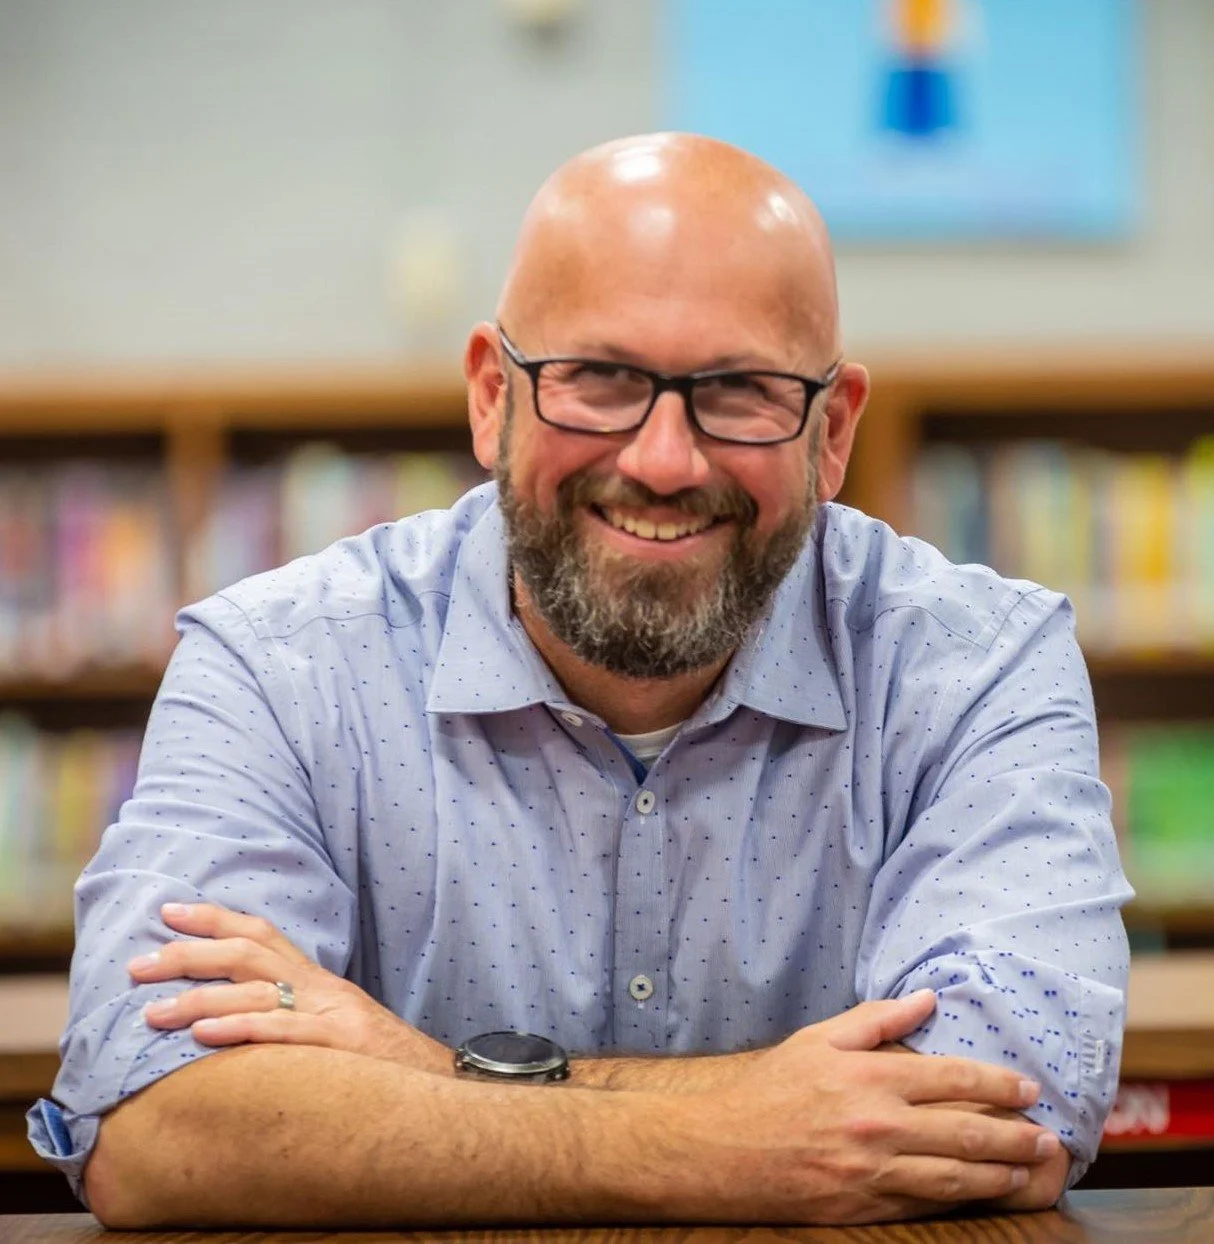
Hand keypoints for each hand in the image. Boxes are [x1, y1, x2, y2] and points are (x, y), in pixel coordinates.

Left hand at [128, 902, 448, 1073]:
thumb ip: (292, 1016)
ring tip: (152, 1012)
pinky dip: (240, 1027)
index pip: (262, 934)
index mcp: (318, 981)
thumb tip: (235, 1016)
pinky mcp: (340, 1045)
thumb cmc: (379, 1065)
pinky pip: (283, 1032)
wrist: (439, 1085)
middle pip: (249, 954)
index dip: (213, 919)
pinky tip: (203, 1034)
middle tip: (137, 966)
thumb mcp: (333, 1030)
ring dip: (198, 998)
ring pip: (259, 990)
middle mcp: (322, 988)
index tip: (167, 913)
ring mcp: (333, 1013)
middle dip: (189, 955)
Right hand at [684, 990, 1063, 1224]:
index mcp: (869, 1076)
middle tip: (1048, 1135)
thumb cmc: (771, 1089)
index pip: (952, 1078)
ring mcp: (874, 1170)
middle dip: (1016, 1134)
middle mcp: (879, 1124)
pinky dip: (963, 1200)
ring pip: (957, 1175)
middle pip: (967, 1131)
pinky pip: (927, 1204)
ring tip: (1030, 1168)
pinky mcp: (865, 1206)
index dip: (998, 1084)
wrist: (722, 1148)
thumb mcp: (818, 1039)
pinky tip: (985, 1193)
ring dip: (1002, 1173)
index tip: (1027, 1089)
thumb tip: (927, 1000)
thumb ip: (877, 1020)